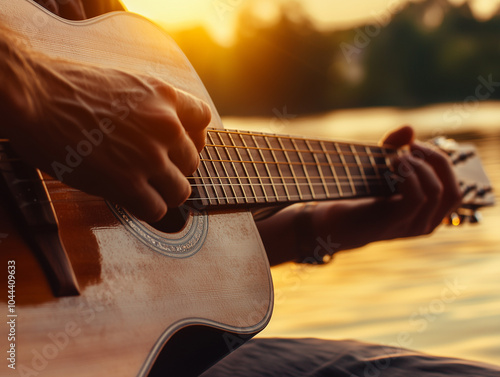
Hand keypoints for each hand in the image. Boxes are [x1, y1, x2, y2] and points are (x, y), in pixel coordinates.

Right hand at [3, 47, 210, 222]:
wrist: (33, 97)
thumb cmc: (68, 88)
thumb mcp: (125, 84)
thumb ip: (153, 106)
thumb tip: (171, 128)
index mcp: (164, 96)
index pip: (203, 120)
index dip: (195, 137)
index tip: (180, 146)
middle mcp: (165, 125)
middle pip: (192, 162)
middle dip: (174, 168)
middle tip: (152, 170)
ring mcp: (149, 156)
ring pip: (181, 190)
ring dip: (163, 193)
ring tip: (143, 188)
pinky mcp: (127, 183)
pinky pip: (157, 209)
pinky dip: (146, 209)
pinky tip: (130, 199)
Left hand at [311, 126, 461, 250]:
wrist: (328, 219)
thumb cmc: (354, 194)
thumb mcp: (378, 166)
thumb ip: (394, 146)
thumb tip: (409, 128)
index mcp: (428, 213)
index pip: (455, 189)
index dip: (440, 161)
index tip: (413, 145)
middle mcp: (425, 223)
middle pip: (454, 190)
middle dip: (436, 160)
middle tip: (410, 146)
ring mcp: (411, 226)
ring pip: (437, 191)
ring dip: (419, 166)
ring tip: (396, 157)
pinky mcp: (393, 223)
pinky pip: (417, 197)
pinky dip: (409, 175)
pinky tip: (392, 164)